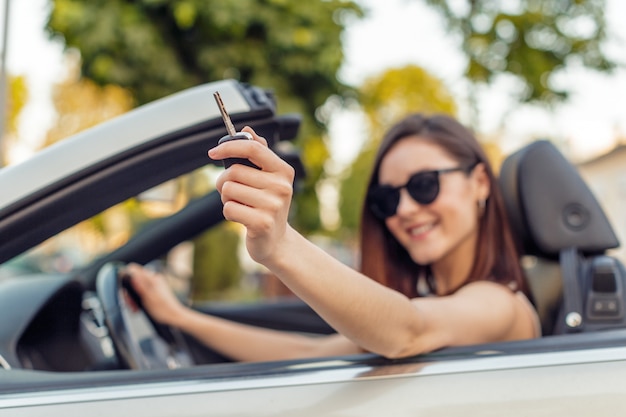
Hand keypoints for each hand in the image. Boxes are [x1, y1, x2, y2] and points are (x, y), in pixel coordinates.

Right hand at [125, 263, 186, 326]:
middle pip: (134, 279)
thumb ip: (139, 285)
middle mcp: (154, 279)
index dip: (125, 278)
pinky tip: (139, 307)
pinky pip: (143, 290)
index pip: (133, 269)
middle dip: (129, 292)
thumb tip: (131, 274)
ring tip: (135, 308)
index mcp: (152, 279)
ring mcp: (155, 284)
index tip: (124, 290)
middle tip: (131, 304)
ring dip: (133, 297)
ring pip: (137, 286)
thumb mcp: (147, 299)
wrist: (174, 316)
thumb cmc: (163, 310)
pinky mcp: (156, 289)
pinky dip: (139, 298)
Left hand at [208, 126, 295, 264]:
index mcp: (283, 171)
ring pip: (229, 190)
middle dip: (225, 182)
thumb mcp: (268, 178)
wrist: (276, 241)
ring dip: (227, 198)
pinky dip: (229, 213)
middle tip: (233, 192)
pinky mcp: (261, 223)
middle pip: (234, 172)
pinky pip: (229, 208)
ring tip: (241, 205)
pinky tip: (242, 217)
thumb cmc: (268, 206)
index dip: (229, 146)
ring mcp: (273, 206)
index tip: (213, 152)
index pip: (253, 149)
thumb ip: (258, 153)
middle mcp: (281, 186)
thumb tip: (246, 130)